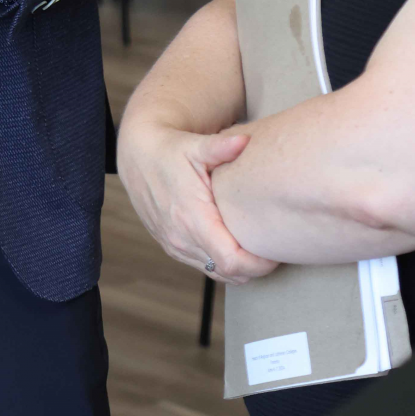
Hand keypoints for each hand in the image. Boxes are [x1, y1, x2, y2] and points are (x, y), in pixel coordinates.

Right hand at [116, 120, 276, 282]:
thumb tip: (245, 141)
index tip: (277, 253)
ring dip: (240, 268)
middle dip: (256, 268)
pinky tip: (236, 245)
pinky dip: (224, 264)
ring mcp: (175, 246)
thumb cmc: (169, 151)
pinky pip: (205, 267)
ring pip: (218, 274)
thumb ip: (221, 146)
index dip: (258, 264)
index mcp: (190, 217)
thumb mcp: (195, 146)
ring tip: (258, 248)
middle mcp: (181, 238)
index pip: (230, 259)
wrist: (138, 157)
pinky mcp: (172, 248)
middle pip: (229, 273)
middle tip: (275, 250)